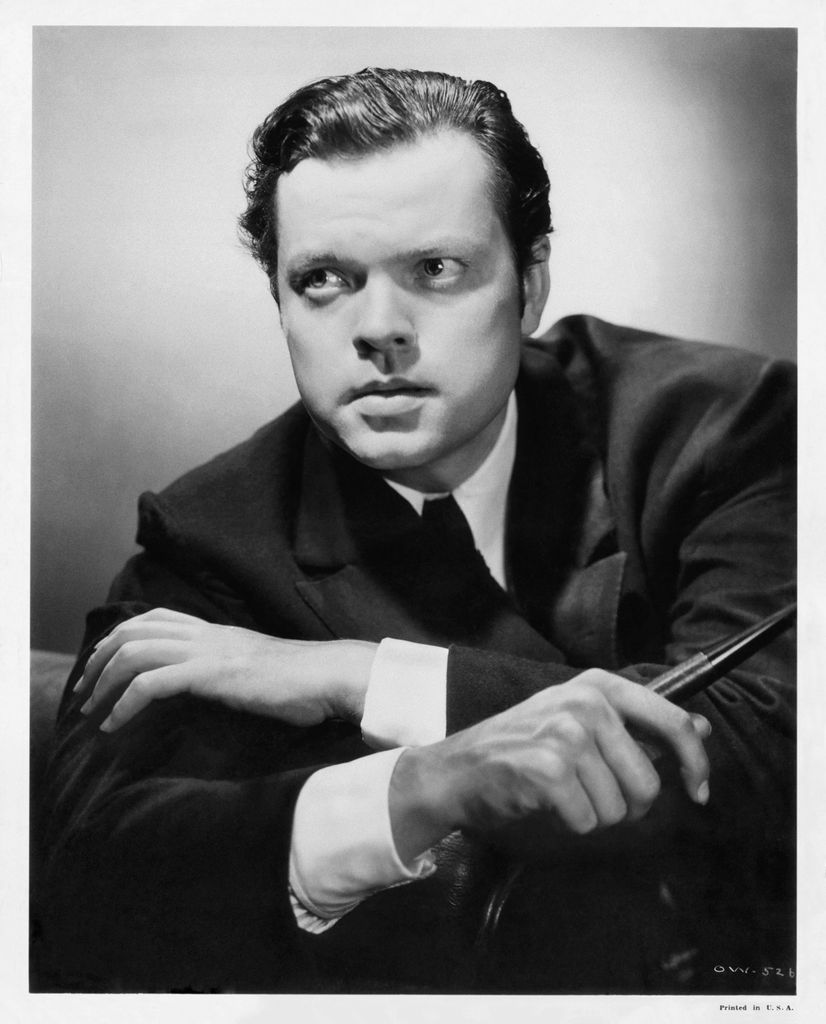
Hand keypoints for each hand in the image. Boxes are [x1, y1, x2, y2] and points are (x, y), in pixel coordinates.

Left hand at [74, 608, 376, 730]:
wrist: (331, 676)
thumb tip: (218, 689)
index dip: (120, 639)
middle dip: (99, 660)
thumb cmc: (305, 683)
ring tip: (92, 712)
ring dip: (104, 682)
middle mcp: (207, 635)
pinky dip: (124, 704)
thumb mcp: (258, 671)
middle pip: (133, 630)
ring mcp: (208, 651)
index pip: (154, 619)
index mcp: (216, 633)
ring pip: (134, 651)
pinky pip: (151, 683)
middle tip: (84, 693)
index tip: (103, 670)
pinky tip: (116, 726)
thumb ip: (233, 672)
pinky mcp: (211, 674)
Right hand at [388, 668, 710, 860]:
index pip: (672, 720)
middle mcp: (585, 703)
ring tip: (562, 794)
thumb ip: (640, 725)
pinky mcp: (549, 769)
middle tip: (591, 795)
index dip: (695, 762)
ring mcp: (566, 734)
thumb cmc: (521, 746)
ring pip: (619, 807)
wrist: (457, 768)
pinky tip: (545, 803)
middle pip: (648, 781)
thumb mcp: (580, 721)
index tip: (700, 790)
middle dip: (627, 803)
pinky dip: (571, 823)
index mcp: (599, 686)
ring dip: (594, 814)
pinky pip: (588, 820)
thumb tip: (701, 729)